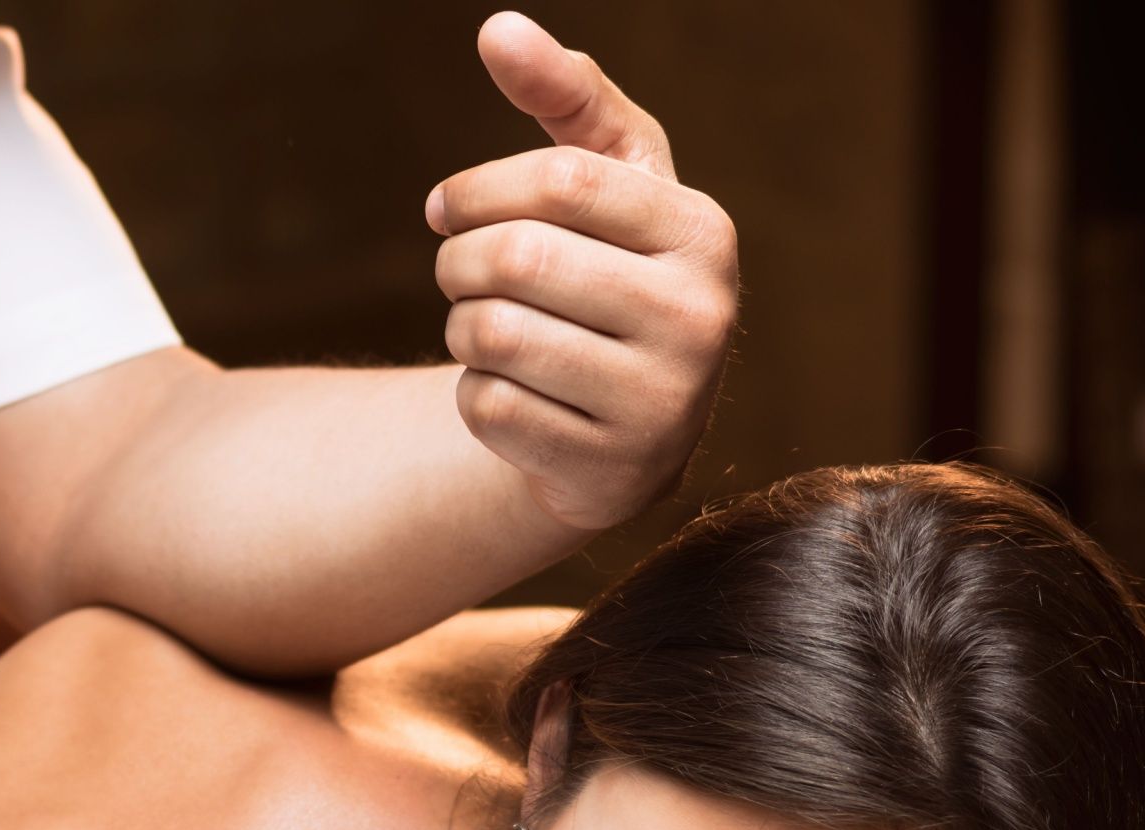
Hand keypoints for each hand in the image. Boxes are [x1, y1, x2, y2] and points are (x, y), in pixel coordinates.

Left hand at [428, 11, 738, 530]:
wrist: (626, 430)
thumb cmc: (610, 277)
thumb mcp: (609, 184)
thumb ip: (565, 98)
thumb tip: (498, 29)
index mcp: (702, 233)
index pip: (561, 180)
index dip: (478, 189)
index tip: (442, 209)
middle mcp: (701, 319)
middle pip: (517, 259)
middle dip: (458, 263)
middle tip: (457, 275)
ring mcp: (662, 404)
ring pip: (494, 336)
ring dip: (461, 330)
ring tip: (485, 333)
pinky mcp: (611, 471)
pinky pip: (488, 409)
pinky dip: (475, 397)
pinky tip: (513, 395)